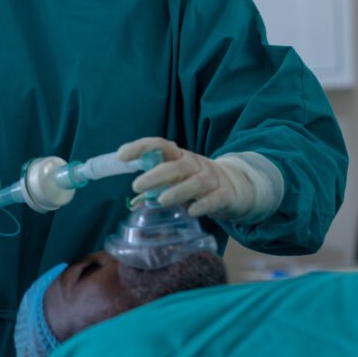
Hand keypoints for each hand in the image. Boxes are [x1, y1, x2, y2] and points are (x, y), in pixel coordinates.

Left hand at [118, 137, 257, 219]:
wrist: (236, 187)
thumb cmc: (196, 182)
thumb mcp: (177, 179)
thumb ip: (158, 186)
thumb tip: (134, 200)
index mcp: (180, 156)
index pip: (160, 145)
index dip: (141, 147)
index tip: (121, 156)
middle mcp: (195, 164)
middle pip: (175, 166)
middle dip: (155, 175)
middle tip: (136, 185)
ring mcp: (211, 179)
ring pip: (195, 183)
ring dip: (177, 191)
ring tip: (160, 201)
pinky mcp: (225, 195)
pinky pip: (214, 199)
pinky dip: (203, 204)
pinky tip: (192, 211)